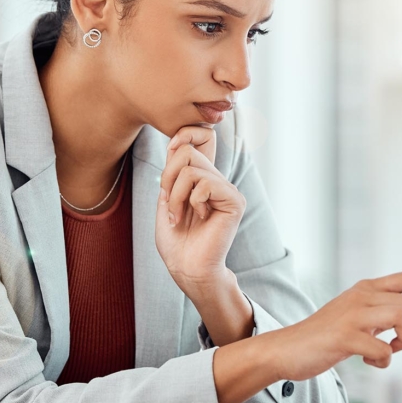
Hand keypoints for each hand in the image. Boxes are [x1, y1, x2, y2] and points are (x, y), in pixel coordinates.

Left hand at [155, 125, 245, 292]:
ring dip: (175, 194)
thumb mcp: (166, 199)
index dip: (184, 134)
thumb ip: (173, 172)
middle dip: (167, 177)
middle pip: (189, 151)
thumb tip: (176, 143)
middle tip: (167, 201)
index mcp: (203, 178)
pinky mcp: (234, 201)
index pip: (201, 139)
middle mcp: (218, 180)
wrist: (186, 268)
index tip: (168, 150)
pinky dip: (192, 200)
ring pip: (193, 169)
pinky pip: (205, 183)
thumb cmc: (175, 240)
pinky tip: (199, 217)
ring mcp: (228, 190)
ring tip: (177, 215)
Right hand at [268, 270, 401, 381]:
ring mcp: (352, 315)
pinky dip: (383, 360)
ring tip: (390, 352)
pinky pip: (382, 348)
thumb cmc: (324, 337)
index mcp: (365, 289)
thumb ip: (383, 313)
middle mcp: (361, 296)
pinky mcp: (345, 336)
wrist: (286, 350)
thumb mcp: (356, 318)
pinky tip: (368, 360)